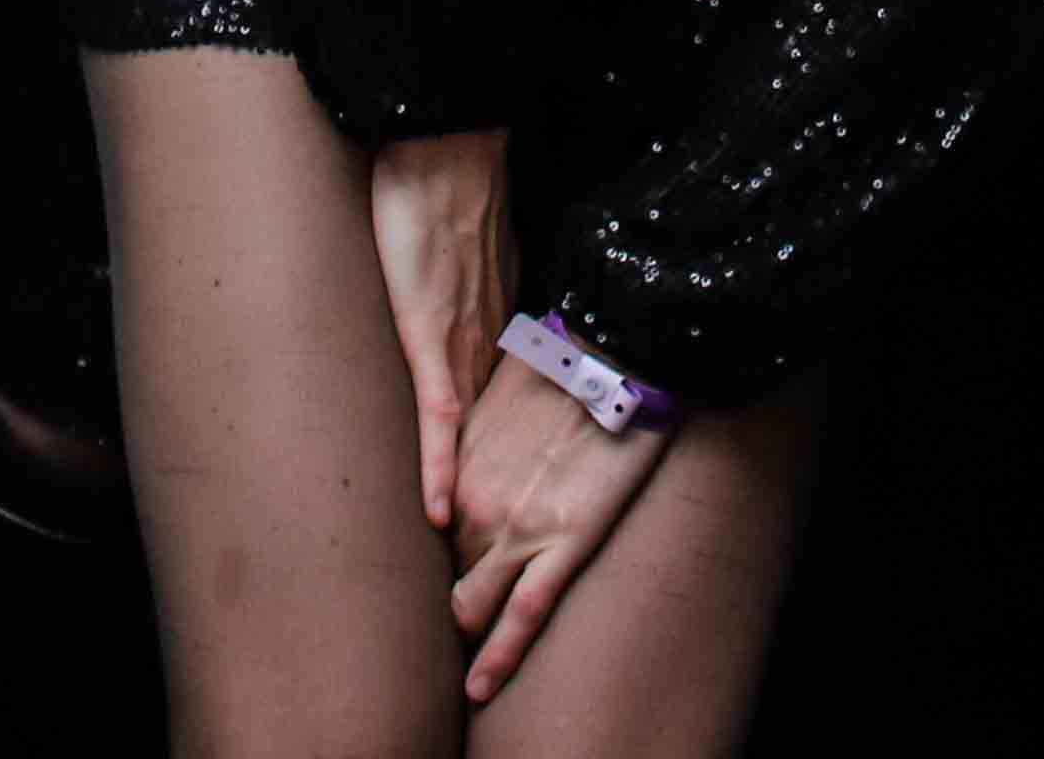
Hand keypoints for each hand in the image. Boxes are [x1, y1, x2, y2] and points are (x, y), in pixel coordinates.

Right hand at [366, 128, 511, 527]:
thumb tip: (461, 281)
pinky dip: (436, 464)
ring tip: (470, 557)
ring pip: (470, 435)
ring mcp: (460, 342)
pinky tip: (435, 508)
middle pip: (492, 431)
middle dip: (495, 488)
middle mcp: (486, 341)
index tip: (510, 494)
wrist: (447, 144)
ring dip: (470, 494)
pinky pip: (436, 416)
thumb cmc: (447, 180)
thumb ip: (468, 272)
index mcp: (496, 320)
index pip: (502, 402)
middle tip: (494, 548)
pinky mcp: (429, 336)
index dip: (505, 450)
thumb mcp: (466, 241)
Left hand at [447, 352, 674, 701]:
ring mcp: (518, 531)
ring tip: (460, 674)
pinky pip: (524, 617)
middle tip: (440, 631)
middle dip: (440, 605)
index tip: (426, 581)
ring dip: (465, 635)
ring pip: (473, 607)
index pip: (428, 538)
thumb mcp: (493, 402)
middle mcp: (475, 507)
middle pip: (443, 577)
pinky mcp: (565, 544)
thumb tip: (467, 459)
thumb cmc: (560, 369)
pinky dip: (499, 658)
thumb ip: (472, 443)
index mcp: (456, 470)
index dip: (428, 563)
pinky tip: (481, 687)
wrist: (617, 355)